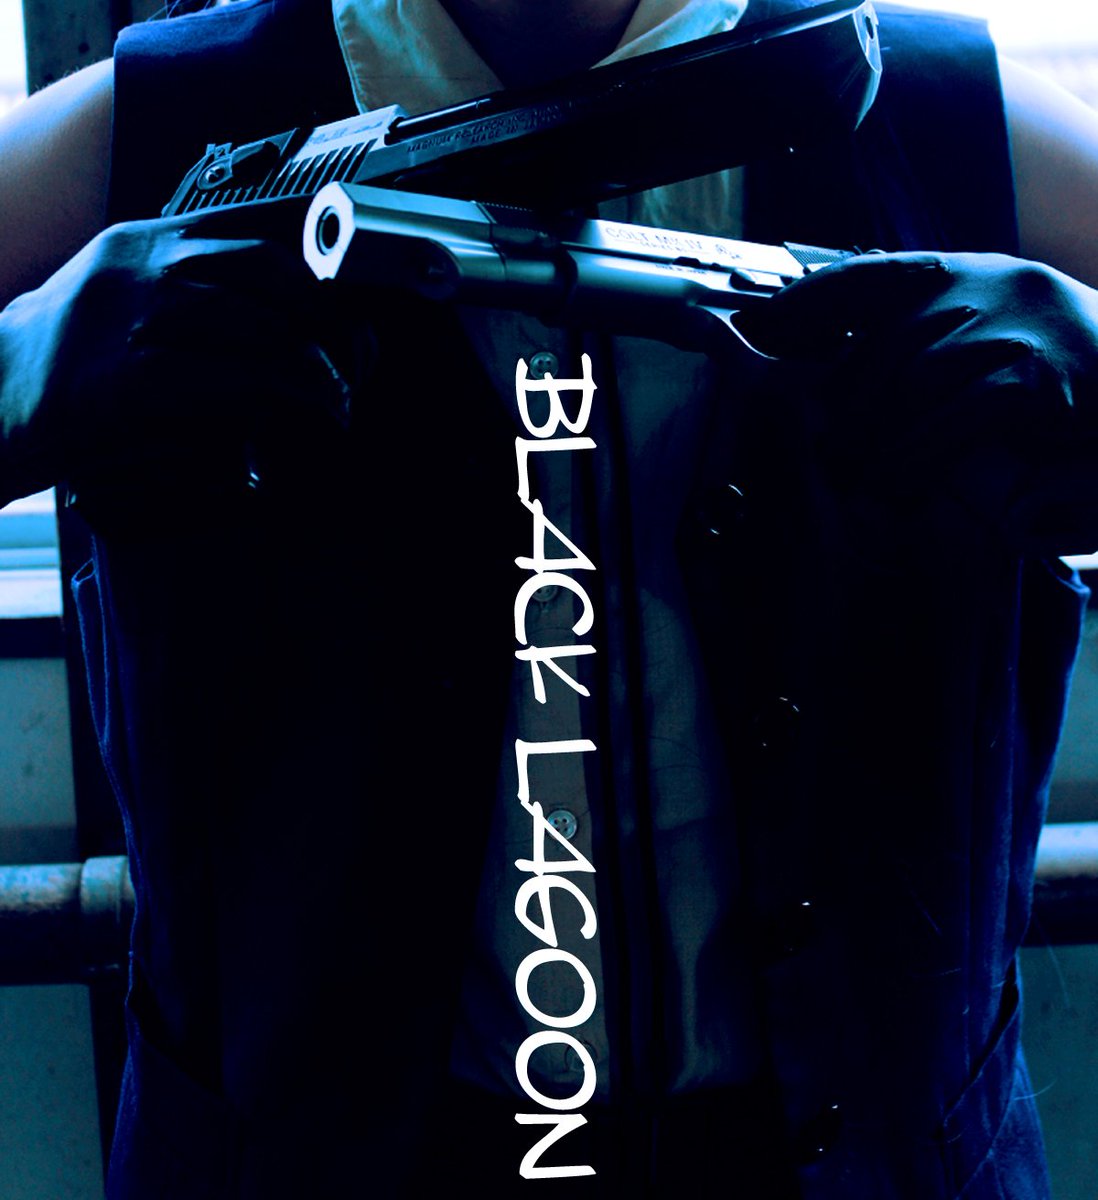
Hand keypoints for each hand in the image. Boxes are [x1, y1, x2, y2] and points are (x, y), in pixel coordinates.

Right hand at [0, 213, 351, 520]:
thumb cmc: (77, 359)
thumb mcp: (131, 297)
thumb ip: (200, 290)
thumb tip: (295, 313)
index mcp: (150, 239)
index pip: (257, 224)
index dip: (324, 260)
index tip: (356, 302)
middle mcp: (145, 266)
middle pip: (272, 269)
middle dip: (331, 318)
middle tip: (357, 362)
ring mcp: (133, 318)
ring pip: (259, 323)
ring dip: (317, 364)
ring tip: (340, 397)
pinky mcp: (129, 380)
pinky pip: (230, 377)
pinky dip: (285, 392)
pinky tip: (310, 409)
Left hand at [734, 251, 1097, 554]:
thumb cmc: (1067, 391)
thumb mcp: (992, 354)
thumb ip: (925, 357)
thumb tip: (833, 380)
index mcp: (972, 274)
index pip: (871, 277)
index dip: (806, 303)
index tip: (755, 330)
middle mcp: (991, 286)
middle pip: (879, 350)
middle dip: (845, 412)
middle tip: (833, 459)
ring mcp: (1020, 328)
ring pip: (908, 386)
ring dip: (876, 446)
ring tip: (867, 485)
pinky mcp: (1044, 379)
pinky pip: (953, 419)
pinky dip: (918, 458)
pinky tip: (906, 486)